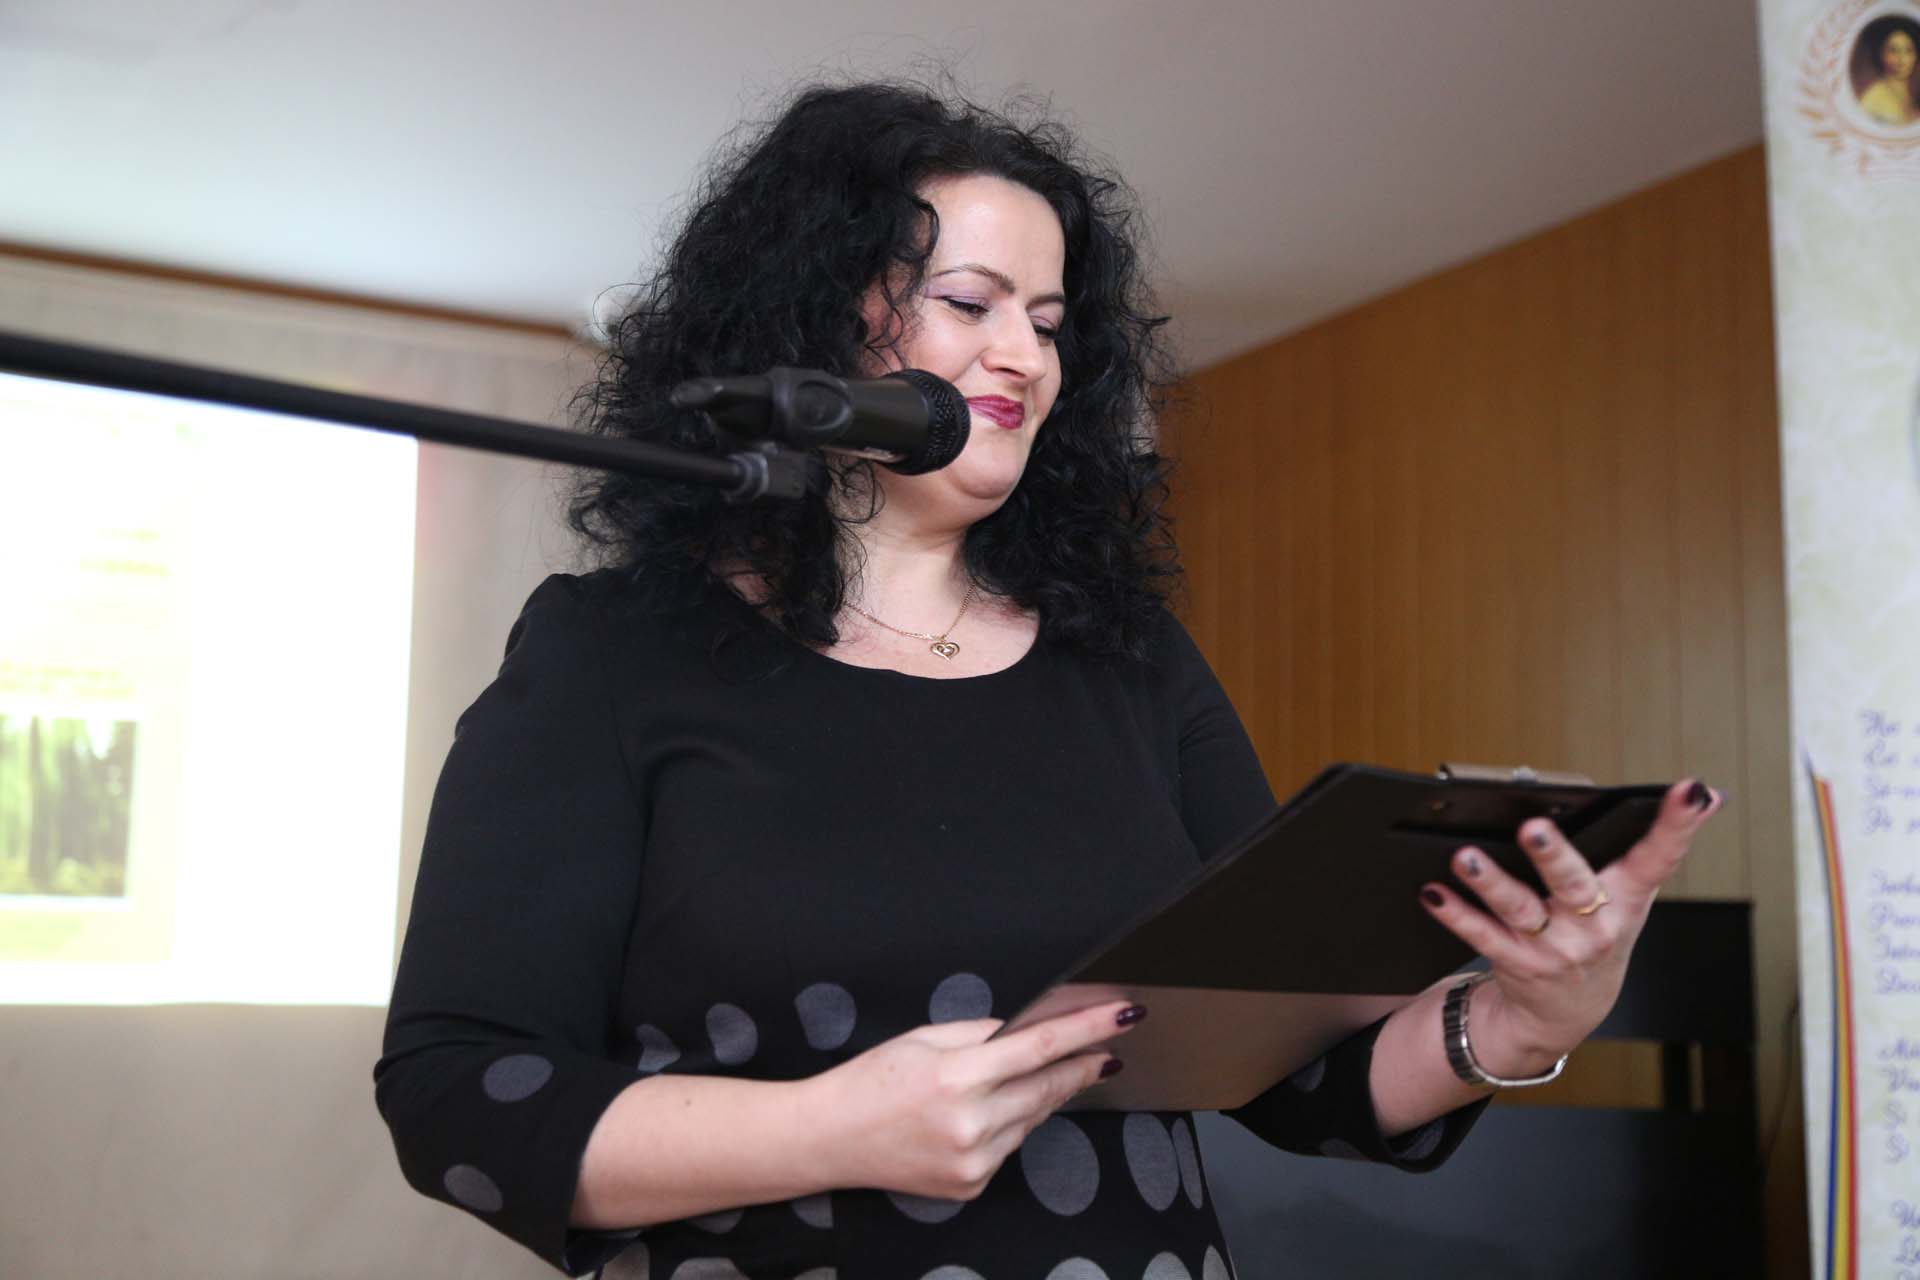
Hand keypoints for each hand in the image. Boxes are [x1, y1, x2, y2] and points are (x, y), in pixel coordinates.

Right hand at [802, 1000, 1140, 1201]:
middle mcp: (972, 1124)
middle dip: (1083, 1063)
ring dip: (1043, 1092)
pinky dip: (1011, 1123)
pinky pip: (1011, 1145)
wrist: (829, 1138)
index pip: (1041, 1046)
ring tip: (1032, 1073)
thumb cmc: (872, 1079)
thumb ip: (985, 1034)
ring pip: (1033, 1117)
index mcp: (958, 1077)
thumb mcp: (925, 1038)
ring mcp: (974, 1162)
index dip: (1089, 1029)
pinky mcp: (972, 1185)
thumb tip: (1035, 1028)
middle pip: (1049, 1086)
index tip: (1124, 1014)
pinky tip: (988, 1111)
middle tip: (1109, 1043)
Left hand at [1417, 778, 1719, 1075]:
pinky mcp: (1516, 962)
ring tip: (1465, 857)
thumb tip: (1704, 793)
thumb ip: (1656, 846)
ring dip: (1491, 883)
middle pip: (1573, 884)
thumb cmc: (1595, 934)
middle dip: (1553, 855)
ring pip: (1520, 910)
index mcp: (1627, 899)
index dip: (1677, 825)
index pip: (1659, 857)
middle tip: (1533, 827)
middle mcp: (1593, 925)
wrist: (1566, 1012)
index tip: (1690, 791)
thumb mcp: (1631, 897)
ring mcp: (1554, 948)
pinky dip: (1455, 913)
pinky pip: (1482, 935)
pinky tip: (1433, 892)